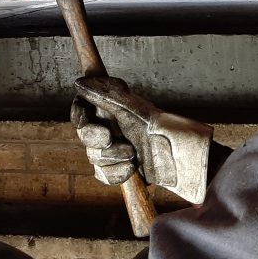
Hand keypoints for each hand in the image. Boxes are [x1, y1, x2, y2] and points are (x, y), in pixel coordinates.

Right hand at [72, 76, 212, 204]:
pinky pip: (103, 175)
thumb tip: (80, 83)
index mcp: (109, 110)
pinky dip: (117, 173)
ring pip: (93, 157)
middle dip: (95, 137)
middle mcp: (107, 129)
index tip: (83, 118)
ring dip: (112, 156)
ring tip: (133, 153)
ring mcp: (112, 151)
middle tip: (110, 138)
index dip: (78, 114)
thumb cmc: (160, 127)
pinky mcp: (118, 170)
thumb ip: (104, 95)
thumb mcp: (132, 109)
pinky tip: (132, 168)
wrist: (179, 157)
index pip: (82, 110)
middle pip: (84, 134)